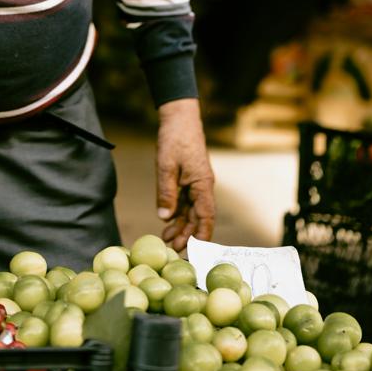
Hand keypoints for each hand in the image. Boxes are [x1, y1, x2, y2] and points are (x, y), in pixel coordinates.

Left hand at [155, 97, 214, 250]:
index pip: (206, 217)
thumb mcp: (166, 166)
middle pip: (199, 218)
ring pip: (191, 212)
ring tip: (167, 240)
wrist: (179, 118)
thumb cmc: (175, 139)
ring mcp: (196, 184)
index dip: (202, 236)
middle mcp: (202, 187)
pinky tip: (167, 224)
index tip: (194, 252)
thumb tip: (164, 218)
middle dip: (188, 236)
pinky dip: (177, 214)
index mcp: (203, 185)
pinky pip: (184, 202)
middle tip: (173, 251)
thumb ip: (166, 192)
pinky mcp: (188, 180)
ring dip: (181, 227)